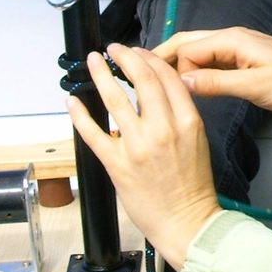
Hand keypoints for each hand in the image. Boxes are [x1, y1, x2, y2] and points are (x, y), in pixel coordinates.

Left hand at [66, 44, 220, 271]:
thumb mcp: (198, 141)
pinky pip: (93, 132)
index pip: (166, 77)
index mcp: (187, 121)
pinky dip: (80, 113)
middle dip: (125, 57)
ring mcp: (138, 146)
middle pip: (142, 79)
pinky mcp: (117, 164)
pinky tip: (73, 101)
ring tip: (94, 62)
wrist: (188, 222)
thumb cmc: (193, 187)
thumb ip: (180, 114)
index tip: (138, 52)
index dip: (149, 58)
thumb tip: (157, 93)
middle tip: (114, 49)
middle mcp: (163, 129)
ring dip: (101, 74)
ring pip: (115, 98)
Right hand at [157, 28, 271, 130]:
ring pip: (197, 54)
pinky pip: (210, 64)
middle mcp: (231, 39)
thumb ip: (217, 83)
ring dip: (179, 66)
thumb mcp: (255, 86)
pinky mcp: (241, 63)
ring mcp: (236, 51)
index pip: (189, 48)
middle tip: (139, 74)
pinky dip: (196, 72)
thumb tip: (183, 81)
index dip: (174, 68)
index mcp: (233, 39)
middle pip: (188, 43)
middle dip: (165, 57)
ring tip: (157, 83)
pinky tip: (186, 87)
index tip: (162, 88)